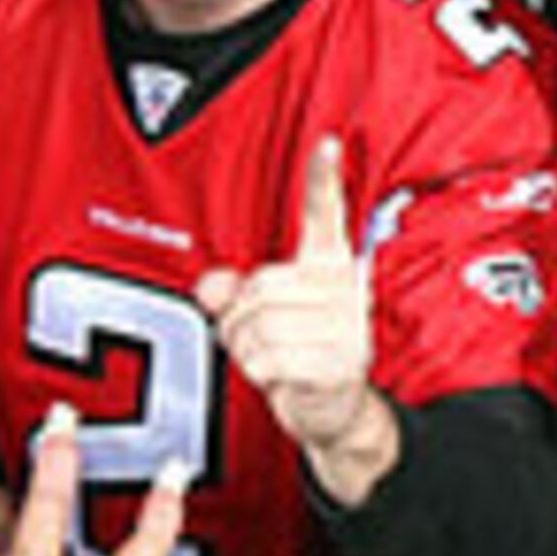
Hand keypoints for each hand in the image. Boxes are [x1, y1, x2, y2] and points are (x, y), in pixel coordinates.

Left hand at [195, 135, 398, 508]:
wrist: (333, 412)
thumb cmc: (299, 355)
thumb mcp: (261, 317)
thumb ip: (232, 293)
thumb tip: (209, 287)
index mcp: (330, 270)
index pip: (326, 219)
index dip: (324, 181)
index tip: (329, 143)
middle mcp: (345, 291)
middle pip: (259, 287)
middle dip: (241, 321)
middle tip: (260, 341)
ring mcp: (347, 327)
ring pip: (257, 325)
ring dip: (247, 350)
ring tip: (271, 360)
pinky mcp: (339, 362)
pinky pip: (267, 358)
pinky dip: (259, 373)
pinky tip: (280, 378)